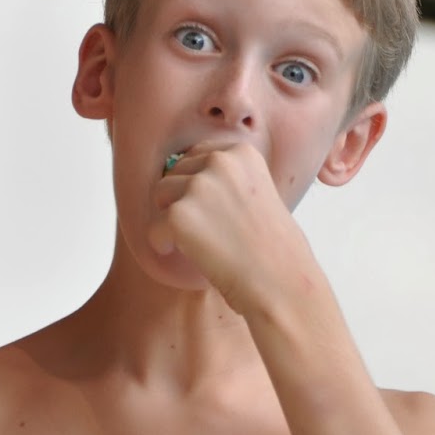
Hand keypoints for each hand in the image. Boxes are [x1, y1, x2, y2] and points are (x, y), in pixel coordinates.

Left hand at [149, 142, 318, 317]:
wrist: (282, 282)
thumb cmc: (275, 247)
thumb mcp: (261, 192)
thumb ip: (230, 178)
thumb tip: (191, 177)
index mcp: (241, 152)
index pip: (197, 155)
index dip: (197, 184)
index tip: (209, 208)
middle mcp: (219, 161)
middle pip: (175, 172)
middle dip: (183, 199)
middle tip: (206, 230)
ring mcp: (198, 187)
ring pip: (160, 195)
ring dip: (172, 219)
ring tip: (198, 241)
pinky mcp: (180, 215)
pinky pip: (153, 228)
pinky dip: (162, 245)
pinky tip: (185, 255)